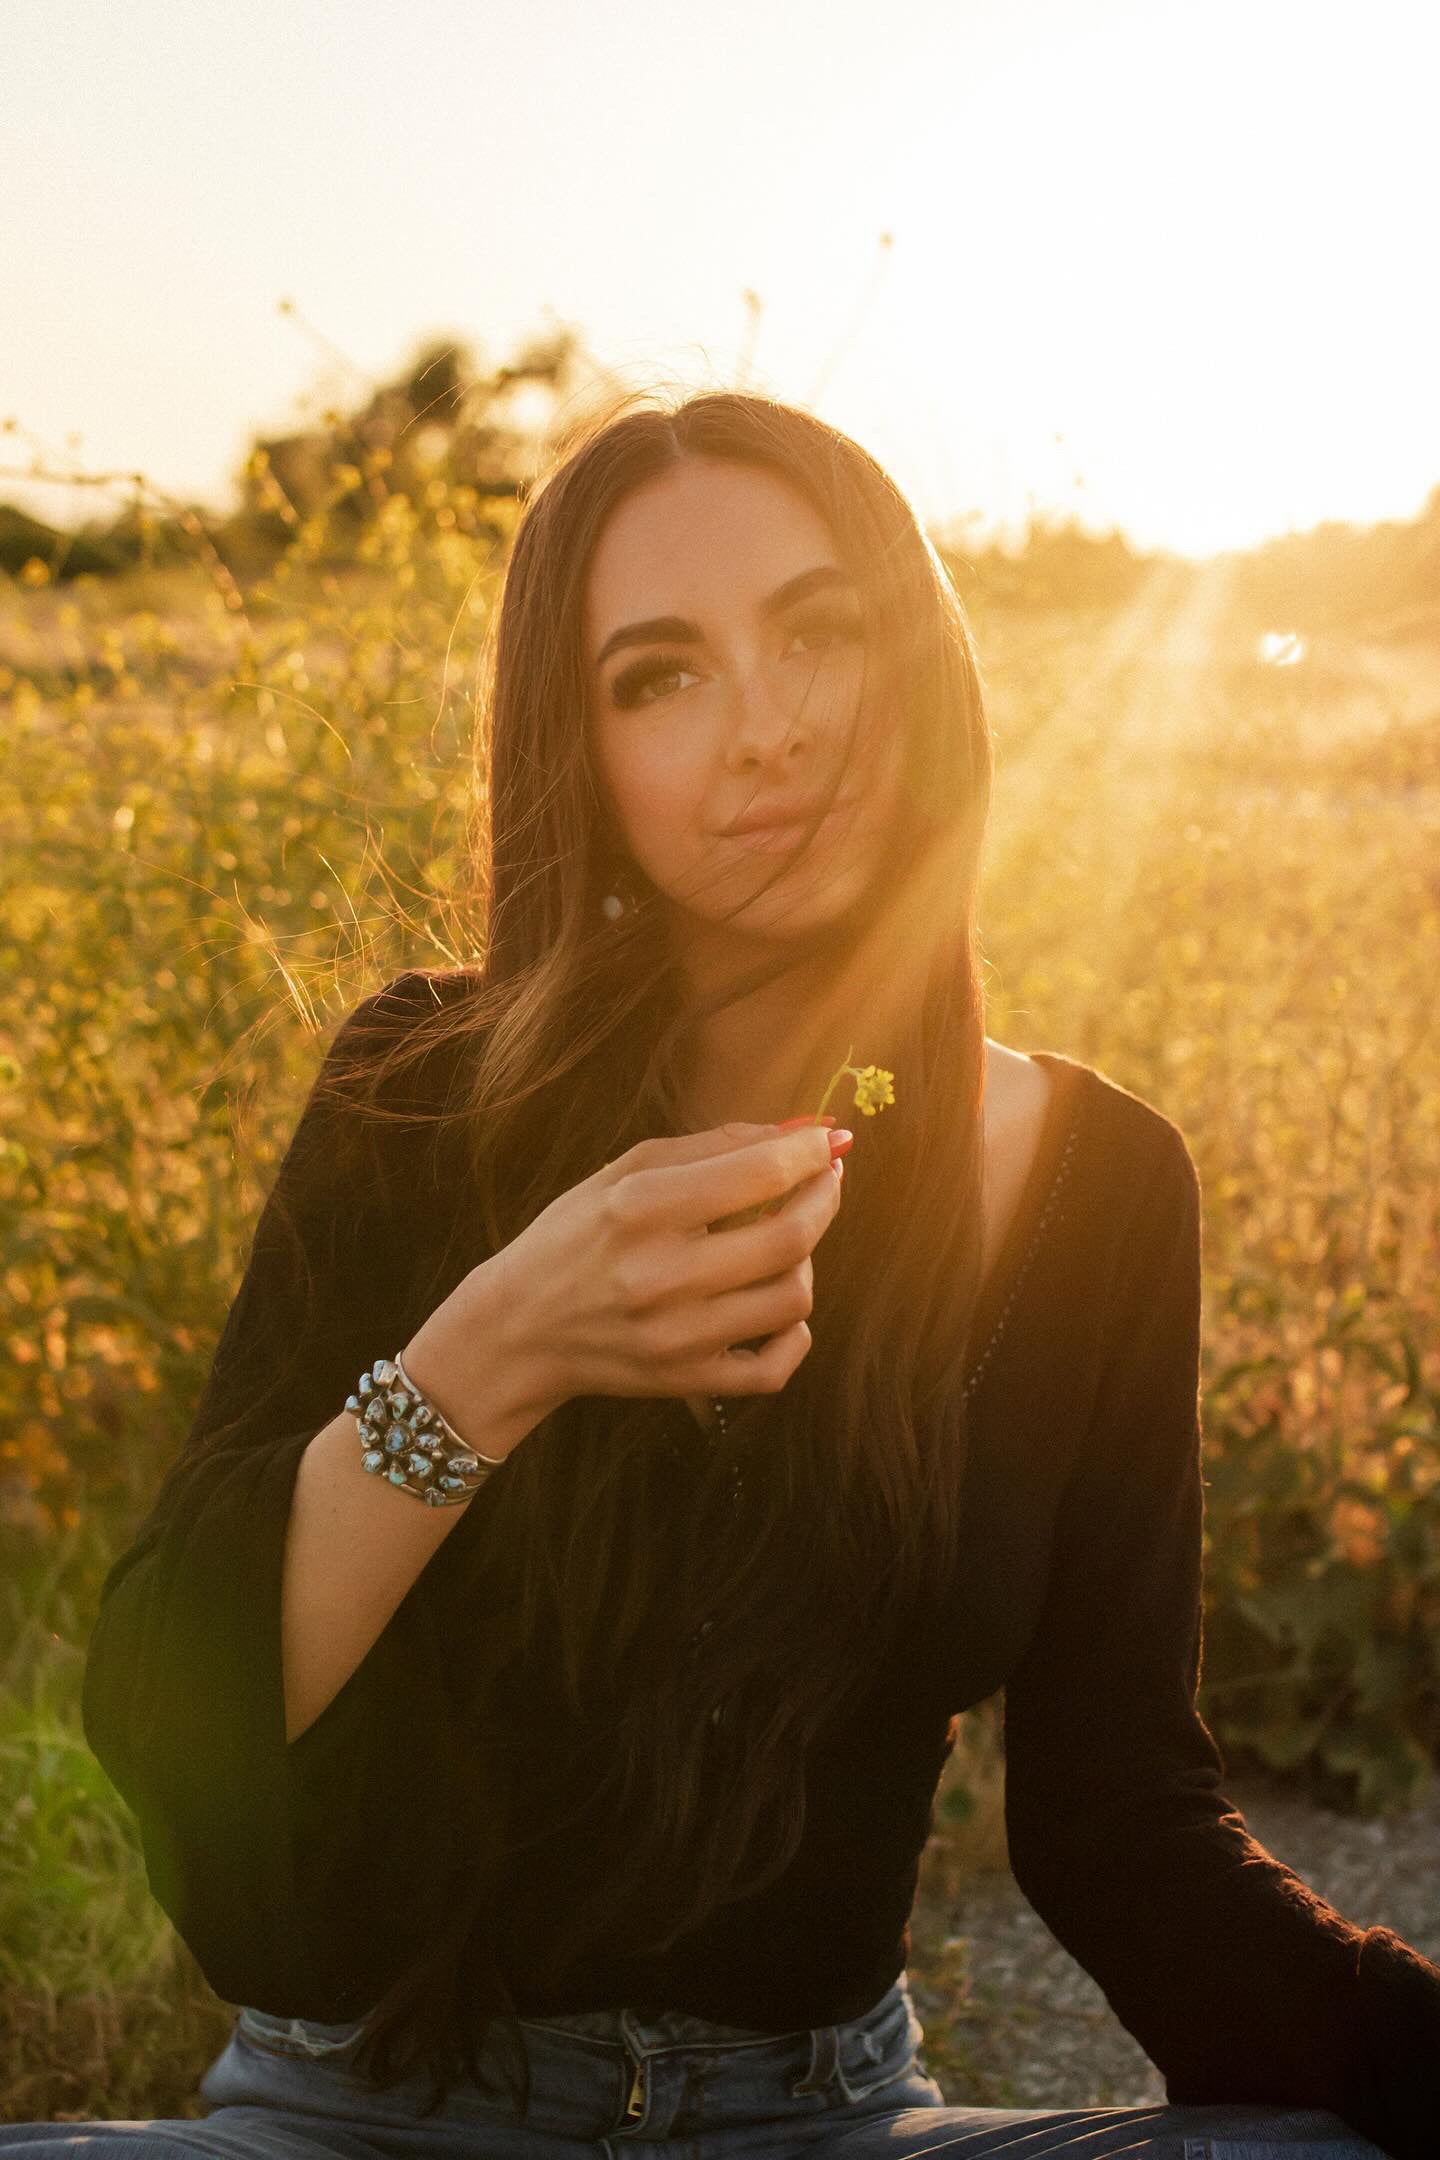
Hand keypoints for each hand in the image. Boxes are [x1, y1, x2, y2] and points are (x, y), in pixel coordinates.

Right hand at [485, 1121, 842, 1412]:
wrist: (518, 1329)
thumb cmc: (576, 1236)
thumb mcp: (623, 1172)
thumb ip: (714, 1145)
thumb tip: (804, 1131)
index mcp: (639, 1208)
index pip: (758, 1173)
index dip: (809, 1151)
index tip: (827, 1141)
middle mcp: (659, 1275)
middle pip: (789, 1236)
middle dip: (824, 1198)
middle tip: (824, 1180)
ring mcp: (677, 1336)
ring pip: (793, 1298)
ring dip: (805, 1261)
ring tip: (783, 1242)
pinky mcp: (687, 1381)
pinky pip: (777, 1368)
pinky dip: (795, 1335)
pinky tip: (777, 1307)